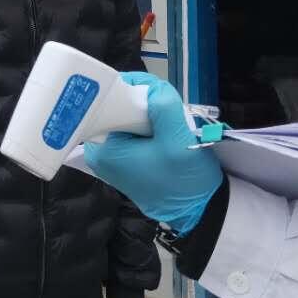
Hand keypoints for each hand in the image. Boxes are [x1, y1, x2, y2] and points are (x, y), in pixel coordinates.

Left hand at [83, 73, 222, 234]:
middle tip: (169, 112)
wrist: (198, 209)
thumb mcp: (178, 140)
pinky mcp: (125, 156)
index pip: (108, 100)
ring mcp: (112, 155)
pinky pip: (134, 126)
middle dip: (145, 102)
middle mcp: (99, 151)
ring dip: (151, 113)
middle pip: (118, 105)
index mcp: (102, 148)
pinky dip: (152, 124)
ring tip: (171, 124)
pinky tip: (167, 131)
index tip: (157, 95)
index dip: (134, 89)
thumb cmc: (184, 180)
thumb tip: (150, 88)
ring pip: (128, 113)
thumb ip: (163, 106)